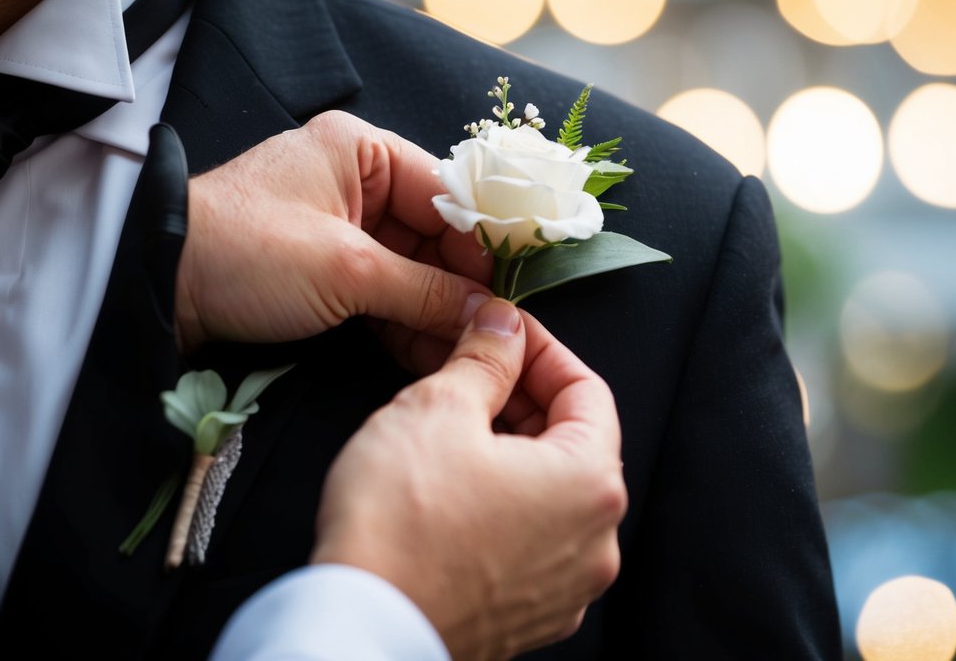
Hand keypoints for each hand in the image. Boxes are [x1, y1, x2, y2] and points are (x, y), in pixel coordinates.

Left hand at [174, 111, 491, 351]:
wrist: (153, 289)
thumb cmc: (246, 252)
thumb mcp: (346, 269)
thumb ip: (426, 290)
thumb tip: (491, 315)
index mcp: (362, 151)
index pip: (446, 194)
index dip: (481, 244)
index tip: (510, 291)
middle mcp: (355, 181)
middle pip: (432, 235)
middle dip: (460, 287)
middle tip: (493, 334)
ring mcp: (338, 226)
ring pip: (408, 269)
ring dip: (434, 311)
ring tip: (468, 353)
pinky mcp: (321, 268)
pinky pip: (379, 291)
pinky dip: (401, 321)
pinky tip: (431, 354)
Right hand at [312, 298, 626, 660]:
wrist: (359, 628)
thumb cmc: (398, 527)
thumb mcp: (438, 408)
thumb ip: (484, 358)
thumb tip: (502, 328)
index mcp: (591, 483)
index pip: (586, 388)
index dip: (539, 349)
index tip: (504, 332)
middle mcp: (596, 541)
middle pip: (572, 441)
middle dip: (521, 398)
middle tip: (471, 370)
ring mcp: (566, 587)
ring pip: (550, 492)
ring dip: (510, 450)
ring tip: (454, 426)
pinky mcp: (529, 616)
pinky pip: (530, 540)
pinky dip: (503, 504)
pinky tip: (454, 487)